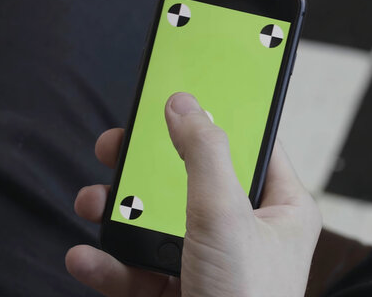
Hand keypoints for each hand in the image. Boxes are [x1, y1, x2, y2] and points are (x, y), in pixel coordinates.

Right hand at [65, 93, 321, 296]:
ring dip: (122, 214)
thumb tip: (184, 105)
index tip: (190, 94)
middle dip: (152, 167)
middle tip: (120, 145)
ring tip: (93, 201)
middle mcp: (251, 233)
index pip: (255, 147)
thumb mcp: (225, 217)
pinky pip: (145, 269)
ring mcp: (214, 263)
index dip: (223, 118)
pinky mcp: (183, 291)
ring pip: (163, 223)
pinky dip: (114, 264)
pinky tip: (89, 258)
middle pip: (197, 181)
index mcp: (283, 209)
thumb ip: (203, 156)